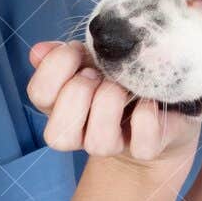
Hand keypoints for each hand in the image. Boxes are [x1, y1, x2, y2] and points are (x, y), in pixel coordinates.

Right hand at [26, 41, 199, 177]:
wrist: (162, 106)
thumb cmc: (119, 77)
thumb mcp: (90, 59)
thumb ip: (62, 55)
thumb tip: (39, 52)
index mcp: (60, 106)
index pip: (38, 95)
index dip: (54, 69)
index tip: (77, 50)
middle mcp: (81, 133)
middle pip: (56, 135)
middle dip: (78, 92)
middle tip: (98, 73)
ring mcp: (114, 146)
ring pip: (97, 144)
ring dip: (109, 104)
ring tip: (122, 86)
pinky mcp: (147, 150)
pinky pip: (142, 145)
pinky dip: (146, 117)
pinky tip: (150, 99)